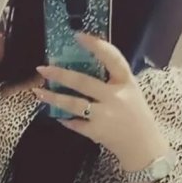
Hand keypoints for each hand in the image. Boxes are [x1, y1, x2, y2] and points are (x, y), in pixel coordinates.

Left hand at [33, 33, 169, 171]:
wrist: (143, 147)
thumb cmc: (136, 115)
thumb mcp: (130, 91)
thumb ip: (112, 80)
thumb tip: (81, 66)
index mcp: (126, 83)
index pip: (112, 58)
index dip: (95, 45)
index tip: (77, 36)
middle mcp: (115, 97)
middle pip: (83, 82)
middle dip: (60, 74)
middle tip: (42, 69)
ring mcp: (105, 116)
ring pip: (74, 104)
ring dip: (53, 97)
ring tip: (37, 92)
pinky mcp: (96, 131)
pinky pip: (74, 123)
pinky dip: (65, 119)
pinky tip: (56, 115)